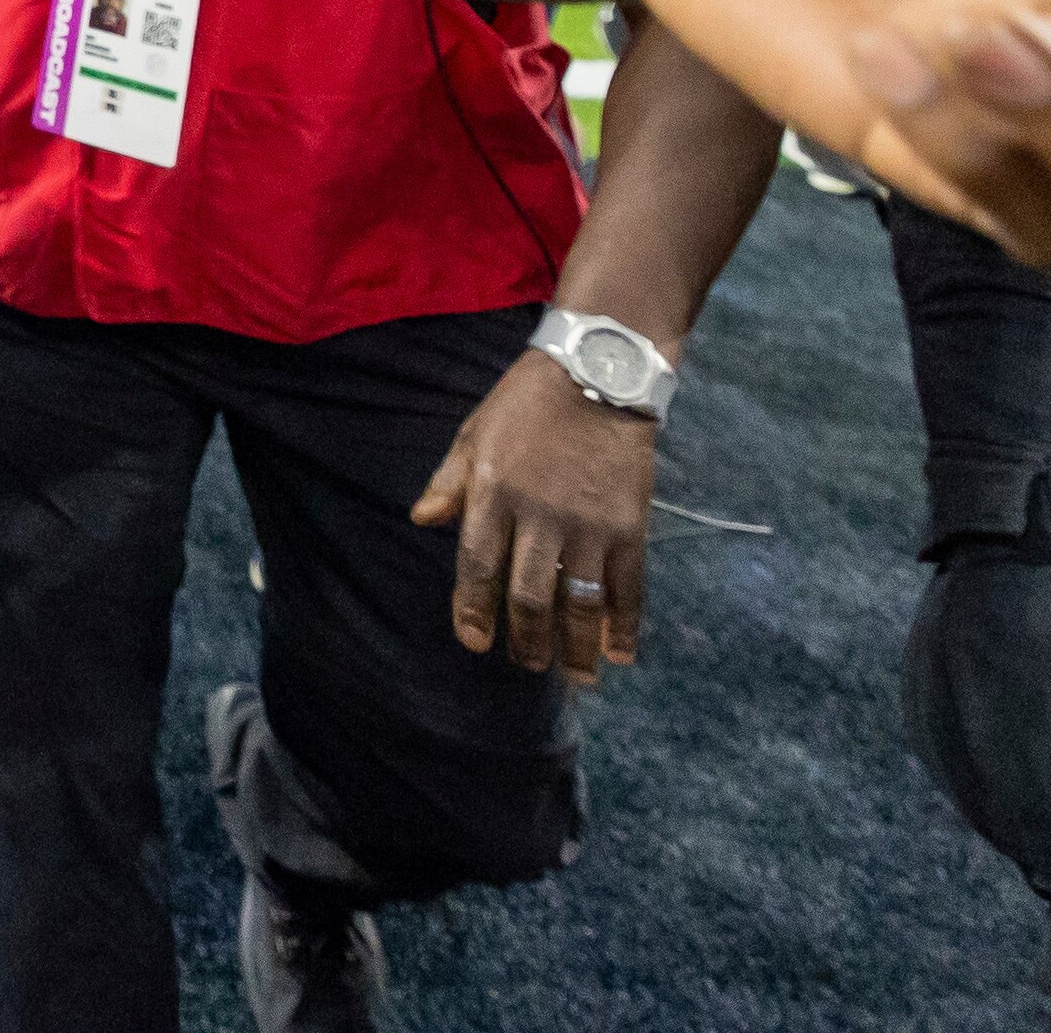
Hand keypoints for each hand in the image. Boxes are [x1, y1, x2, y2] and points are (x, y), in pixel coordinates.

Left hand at [414, 353, 655, 681]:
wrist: (598, 373)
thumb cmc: (526, 404)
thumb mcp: (474, 434)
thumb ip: (448, 483)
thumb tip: (421, 522)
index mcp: (493, 494)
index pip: (477, 567)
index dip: (473, 610)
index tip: (474, 642)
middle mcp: (539, 516)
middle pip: (528, 596)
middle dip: (527, 640)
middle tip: (527, 665)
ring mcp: (588, 525)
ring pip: (580, 603)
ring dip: (576, 648)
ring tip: (575, 678)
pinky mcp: (630, 527)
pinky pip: (628, 588)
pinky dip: (625, 625)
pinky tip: (620, 653)